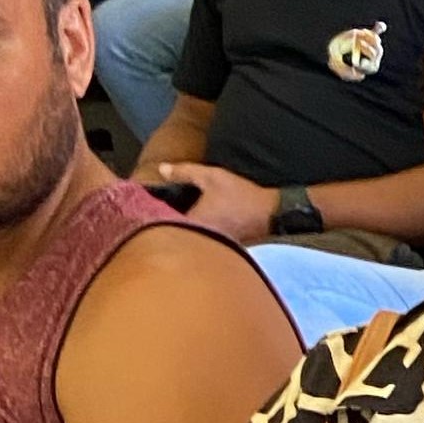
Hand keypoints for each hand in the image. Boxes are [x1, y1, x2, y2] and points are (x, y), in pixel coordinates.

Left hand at [155, 162, 278, 245]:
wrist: (275, 215)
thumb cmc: (243, 196)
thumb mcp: (212, 177)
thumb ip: (184, 172)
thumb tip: (161, 169)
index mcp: (191, 224)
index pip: (159, 224)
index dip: (151, 216)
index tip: (148, 208)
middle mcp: (197, 241)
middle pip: (171, 237)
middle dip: (166, 227)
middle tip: (162, 214)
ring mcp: (210, 250)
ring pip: (186, 243)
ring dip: (182, 235)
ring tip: (182, 222)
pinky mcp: (220, 253)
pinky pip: (201, 247)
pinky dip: (197, 240)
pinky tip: (202, 230)